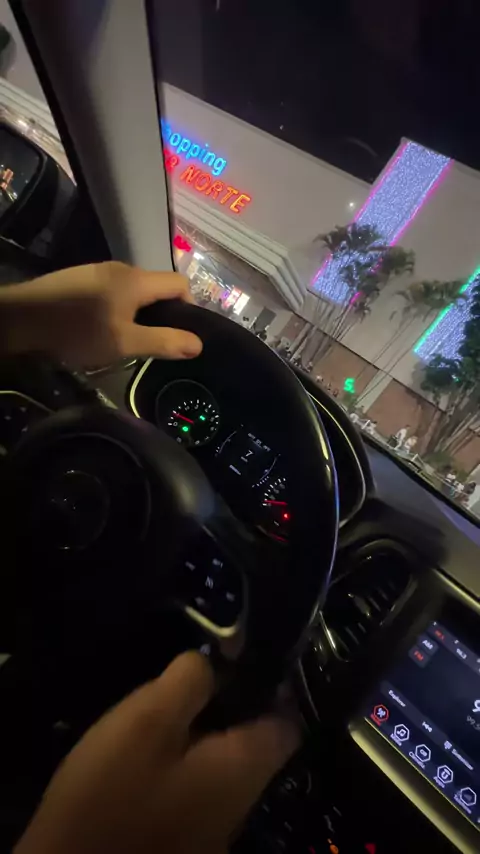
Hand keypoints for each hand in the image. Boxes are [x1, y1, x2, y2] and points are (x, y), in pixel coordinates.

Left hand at [0, 262, 202, 368]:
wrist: (22, 319)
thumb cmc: (77, 331)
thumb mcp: (124, 343)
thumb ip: (163, 342)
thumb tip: (199, 344)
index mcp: (138, 279)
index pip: (180, 283)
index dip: (189, 307)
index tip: (181, 334)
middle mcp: (122, 268)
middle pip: (156, 286)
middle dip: (162, 313)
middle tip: (155, 343)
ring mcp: (98, 271)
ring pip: (134, 290)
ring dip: (138, 313)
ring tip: (128, 340)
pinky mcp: (81, 279)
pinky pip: (113, 291)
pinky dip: (118, 308)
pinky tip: (102, 329)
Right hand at [15, 652, 299, 853]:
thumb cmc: (114, 793)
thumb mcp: (148, 719)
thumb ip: (189, 681)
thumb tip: (213, 662)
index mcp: (244, 769)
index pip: (287, 723)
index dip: (271, 686)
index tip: (240, 660)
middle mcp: (239, 805)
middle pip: (253, 746)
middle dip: (228, 709)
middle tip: (191, 682)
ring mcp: (212, 833)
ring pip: (221, 770)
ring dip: (201, 740)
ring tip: (164, 713)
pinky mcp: (180, 845)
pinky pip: (195, 794)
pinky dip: (180, 768)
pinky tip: (145, 758)